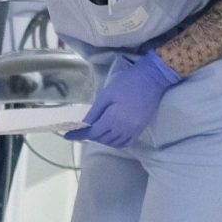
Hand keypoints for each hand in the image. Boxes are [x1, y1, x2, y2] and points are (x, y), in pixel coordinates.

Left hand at [64, 50, 181, 147]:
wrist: (153, 79)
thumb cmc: (128, 82)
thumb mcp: (107, 94)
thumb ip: (96, 111)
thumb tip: (86, 123)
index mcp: (113, 119)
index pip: (93, 132)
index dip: (79, 135)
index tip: (68, 136)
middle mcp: (123, 129)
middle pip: (103, 139)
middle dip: (91, 135)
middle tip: (82, 129)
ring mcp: (134, 130)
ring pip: (114, 142)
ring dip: (102, 140)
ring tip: (95, 131)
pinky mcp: (141, 129)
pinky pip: (126, 142)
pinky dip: (116, 142)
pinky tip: (110, 136)